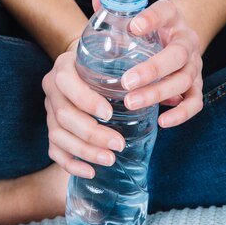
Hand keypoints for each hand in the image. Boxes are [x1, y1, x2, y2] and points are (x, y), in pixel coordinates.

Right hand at [42, 38, 125, 178]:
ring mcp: (49, 110)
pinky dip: (70, 164)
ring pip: (58, 135)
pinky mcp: (51, 129)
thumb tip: (175, 96)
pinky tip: (90, 171)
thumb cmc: (106, 60)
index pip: (66, 82)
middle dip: (92, 133)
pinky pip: (54, 150)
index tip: (110, 114)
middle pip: (63, 115)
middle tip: (119, 144)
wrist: (83, 64)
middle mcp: (52, 89)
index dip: (86, 100)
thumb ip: (136, 63)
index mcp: (64, 66)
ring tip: (110, 159)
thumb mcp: (117, 53)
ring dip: (84, 151)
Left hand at [91, 0, 203, 127]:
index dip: (151, 19)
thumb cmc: (149, 29)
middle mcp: (187, 41)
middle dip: (152, 69)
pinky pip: (195, 102)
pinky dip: (181, 114)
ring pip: (183, 81)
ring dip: (158, 93)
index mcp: (172, 18)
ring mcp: (194, 65)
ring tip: (131, 102)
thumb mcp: (137, 15)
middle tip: (126, 82)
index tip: (133, 27)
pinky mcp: (196, 86)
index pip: (165, 12)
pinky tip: (162, 121)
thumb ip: (117, 9)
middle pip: (177, 55)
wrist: (177, 39)